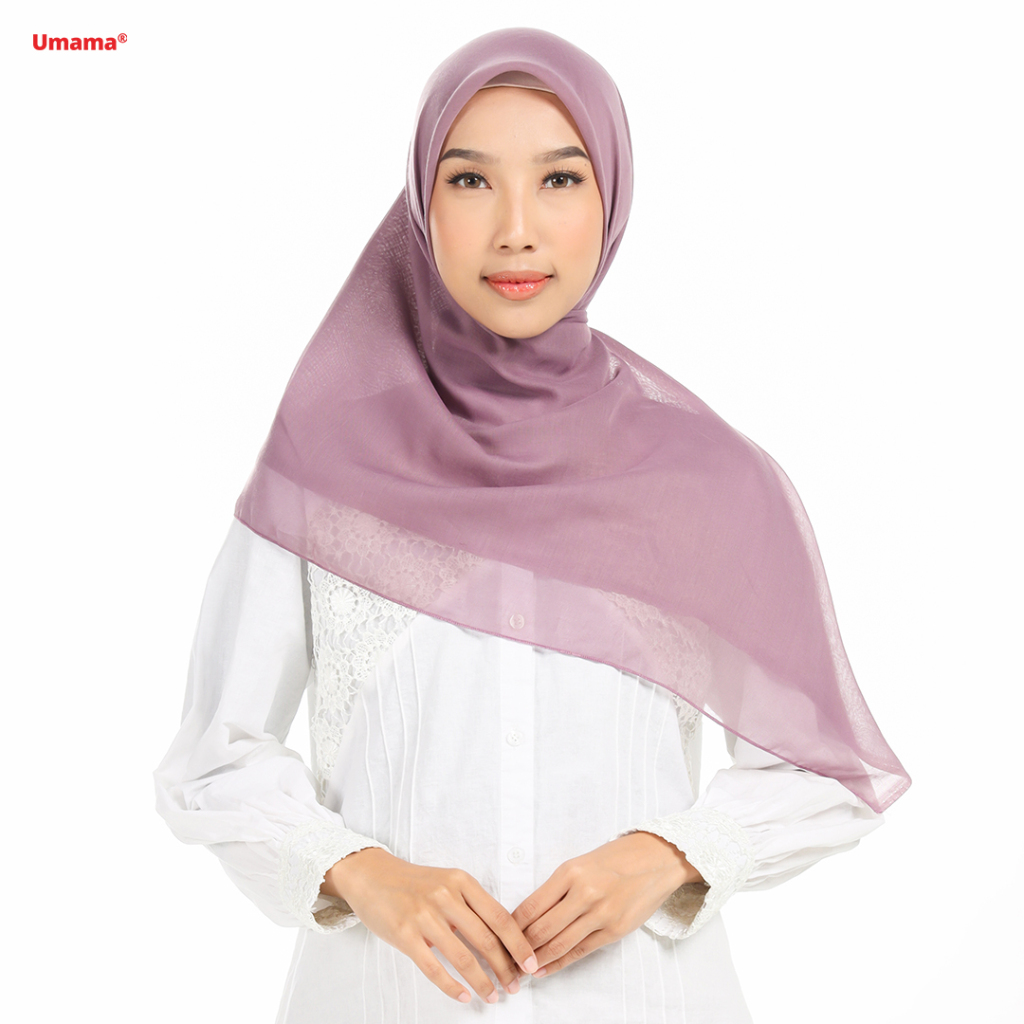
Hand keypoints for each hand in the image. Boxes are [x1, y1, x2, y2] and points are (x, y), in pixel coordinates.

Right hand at [322, 848, 538, 1003]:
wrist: (372, 876)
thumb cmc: (414, 883)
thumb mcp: (447, 882)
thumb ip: (471, 905)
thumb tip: (503, 938)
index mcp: (461, 882)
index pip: (500, 917)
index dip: (519, 944)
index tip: (531, 963)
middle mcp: (446, 896)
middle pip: (486, 940)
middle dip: (505, 968)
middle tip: (515, 986)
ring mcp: (424, 915)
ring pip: (463, 957)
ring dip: (482, 982)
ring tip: (492, 996)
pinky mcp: (405, 934)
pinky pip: (433, 967)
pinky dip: (451, 986)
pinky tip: (463, 996)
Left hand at [510, 831, 701, 978]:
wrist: (655, 859)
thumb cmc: (613, 859)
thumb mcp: (579, 864)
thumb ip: (556, 888)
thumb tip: (527, 916)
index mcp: (569, 872)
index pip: (531, 906)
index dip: (512, 926)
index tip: (498, 936)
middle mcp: (584, 893)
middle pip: (541, 929)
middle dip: (519, 948)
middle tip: (504, 959)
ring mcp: (601, 914)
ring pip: (559, 944)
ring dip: (536, 960)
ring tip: (520, 969)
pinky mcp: (615, 930)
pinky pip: (580, 952)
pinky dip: (559, 964)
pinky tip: (545, 970)